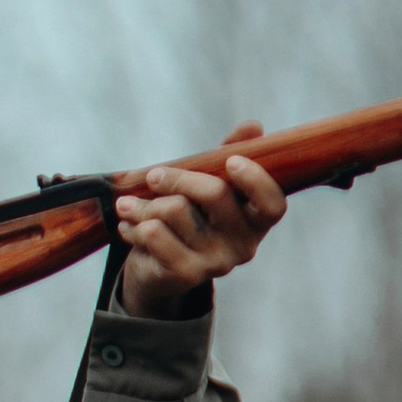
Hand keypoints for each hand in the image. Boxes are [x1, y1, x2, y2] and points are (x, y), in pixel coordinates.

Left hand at [113, 127, 285, 316]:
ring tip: (131, 207)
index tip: (231, 161)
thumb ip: (230, 155)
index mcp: (256, 222)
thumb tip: (253, 126)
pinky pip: (155, 233)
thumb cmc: (189, 219)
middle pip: (215, 193)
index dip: (256, 180)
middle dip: (177, 177)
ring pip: (176, 209)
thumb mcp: (210, 184)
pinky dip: (134, 223)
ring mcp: (216, 263)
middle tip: (153, 176)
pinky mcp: (187, 274)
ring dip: (145, 204)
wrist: (158, 272)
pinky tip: (129, 225)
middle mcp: (243, 246)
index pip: (272, 204)